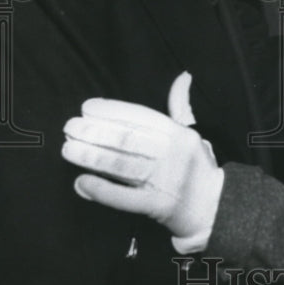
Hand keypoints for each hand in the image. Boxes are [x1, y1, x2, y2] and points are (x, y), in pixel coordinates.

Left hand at [62, 72, 223, 252]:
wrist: (215, 208)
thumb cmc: (198, 166)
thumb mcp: (192, 133)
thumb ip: (180, 106)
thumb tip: (182, 77)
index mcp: (179, 134)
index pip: (141, 117)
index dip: (112, 111)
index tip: (87, 108)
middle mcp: (173, 155)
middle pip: (128, 140)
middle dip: (95, 132)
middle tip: (70, 127)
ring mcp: (166, 182)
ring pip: (123, 167)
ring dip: (92, 157)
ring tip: (68, 149)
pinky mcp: (159, 207)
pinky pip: (126, 198)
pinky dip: (102, 190)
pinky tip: (81, 183)